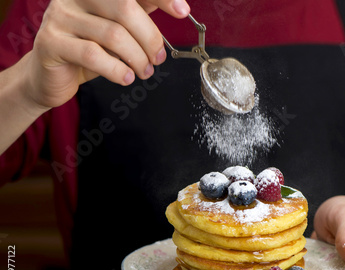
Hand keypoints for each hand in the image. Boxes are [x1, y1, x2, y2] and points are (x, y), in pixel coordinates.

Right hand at [25, 0, 189, 108]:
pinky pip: (92, 54)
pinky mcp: (51, 41)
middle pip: (125, 9)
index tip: (182, 11)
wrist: (52, 75)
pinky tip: (126, 77)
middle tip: (157, 58)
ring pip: (112, 35)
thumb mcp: (119, 27)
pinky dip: (117, 69)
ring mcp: (60, 16)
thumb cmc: (91, 49)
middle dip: (150, 38)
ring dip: (137, 58)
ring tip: (144, 71)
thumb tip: (179, 7)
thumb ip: (141, 13)